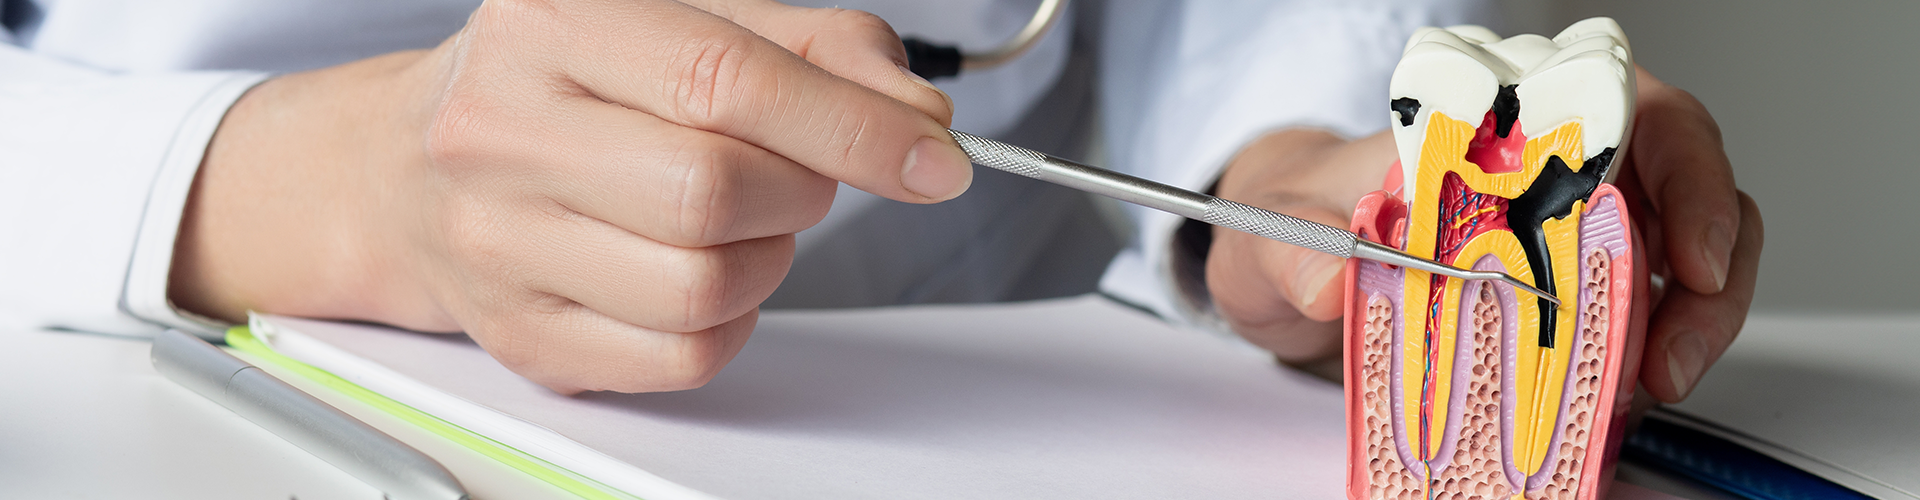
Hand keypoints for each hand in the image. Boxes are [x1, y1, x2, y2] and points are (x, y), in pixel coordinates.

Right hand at [166, 0, 969, 393]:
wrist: (409, 168)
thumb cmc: (568, 86)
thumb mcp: (688, 18)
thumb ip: (815, 48)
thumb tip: (914, 115)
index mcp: (552, 22)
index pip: (725, 81)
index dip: (852, 126)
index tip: (933, 158)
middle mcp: (503, 129)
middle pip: (712, 192)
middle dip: (799, 191)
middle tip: (798, 175)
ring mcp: (499, 243)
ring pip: (703, 288)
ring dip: (767, 259)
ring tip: (737, 219)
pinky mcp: (523, 336)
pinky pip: (684, 356)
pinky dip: (731, 319)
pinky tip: (699, 268)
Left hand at [1205, 66, 1762, 403]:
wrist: (1287, 255)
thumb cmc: (1304, 214)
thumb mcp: (1283, 224)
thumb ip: (1297, 249)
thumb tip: (1329, 284)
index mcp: (1509, 117)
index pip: (1637, 114)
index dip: (1689, 176)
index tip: (1690, 255)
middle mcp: (1556, 162)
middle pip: (1687, 190)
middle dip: (1709, 275)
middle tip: (1673, 356)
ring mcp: (1570, 225)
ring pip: (1683, 257)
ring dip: (1687, 324)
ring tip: (1651, 383)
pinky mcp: (1566, 290)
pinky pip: (1637, 317)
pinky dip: (1642, 358)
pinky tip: (1615, 397)